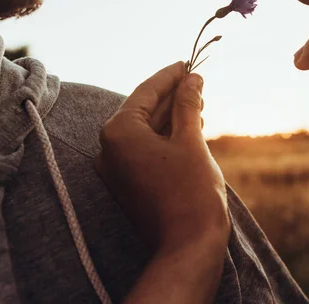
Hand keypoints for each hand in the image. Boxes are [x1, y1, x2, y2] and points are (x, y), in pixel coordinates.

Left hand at [97, 62, 229, 302]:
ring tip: (199, 104)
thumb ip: (188, 105)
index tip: (188, 62)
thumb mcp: (191, 139)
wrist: (187, 245)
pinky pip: (146, 149)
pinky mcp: (128, 182)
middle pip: (144, 110)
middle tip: (198, 83)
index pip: (146, 92)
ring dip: (172, 116)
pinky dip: (166, 136)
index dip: (170, 75)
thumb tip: (192, 79)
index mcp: (119, 132)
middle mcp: (110, 148)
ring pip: (147, 130)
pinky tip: (189, 126)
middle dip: (173, 96)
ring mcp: (117, 167)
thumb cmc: (191, 190)